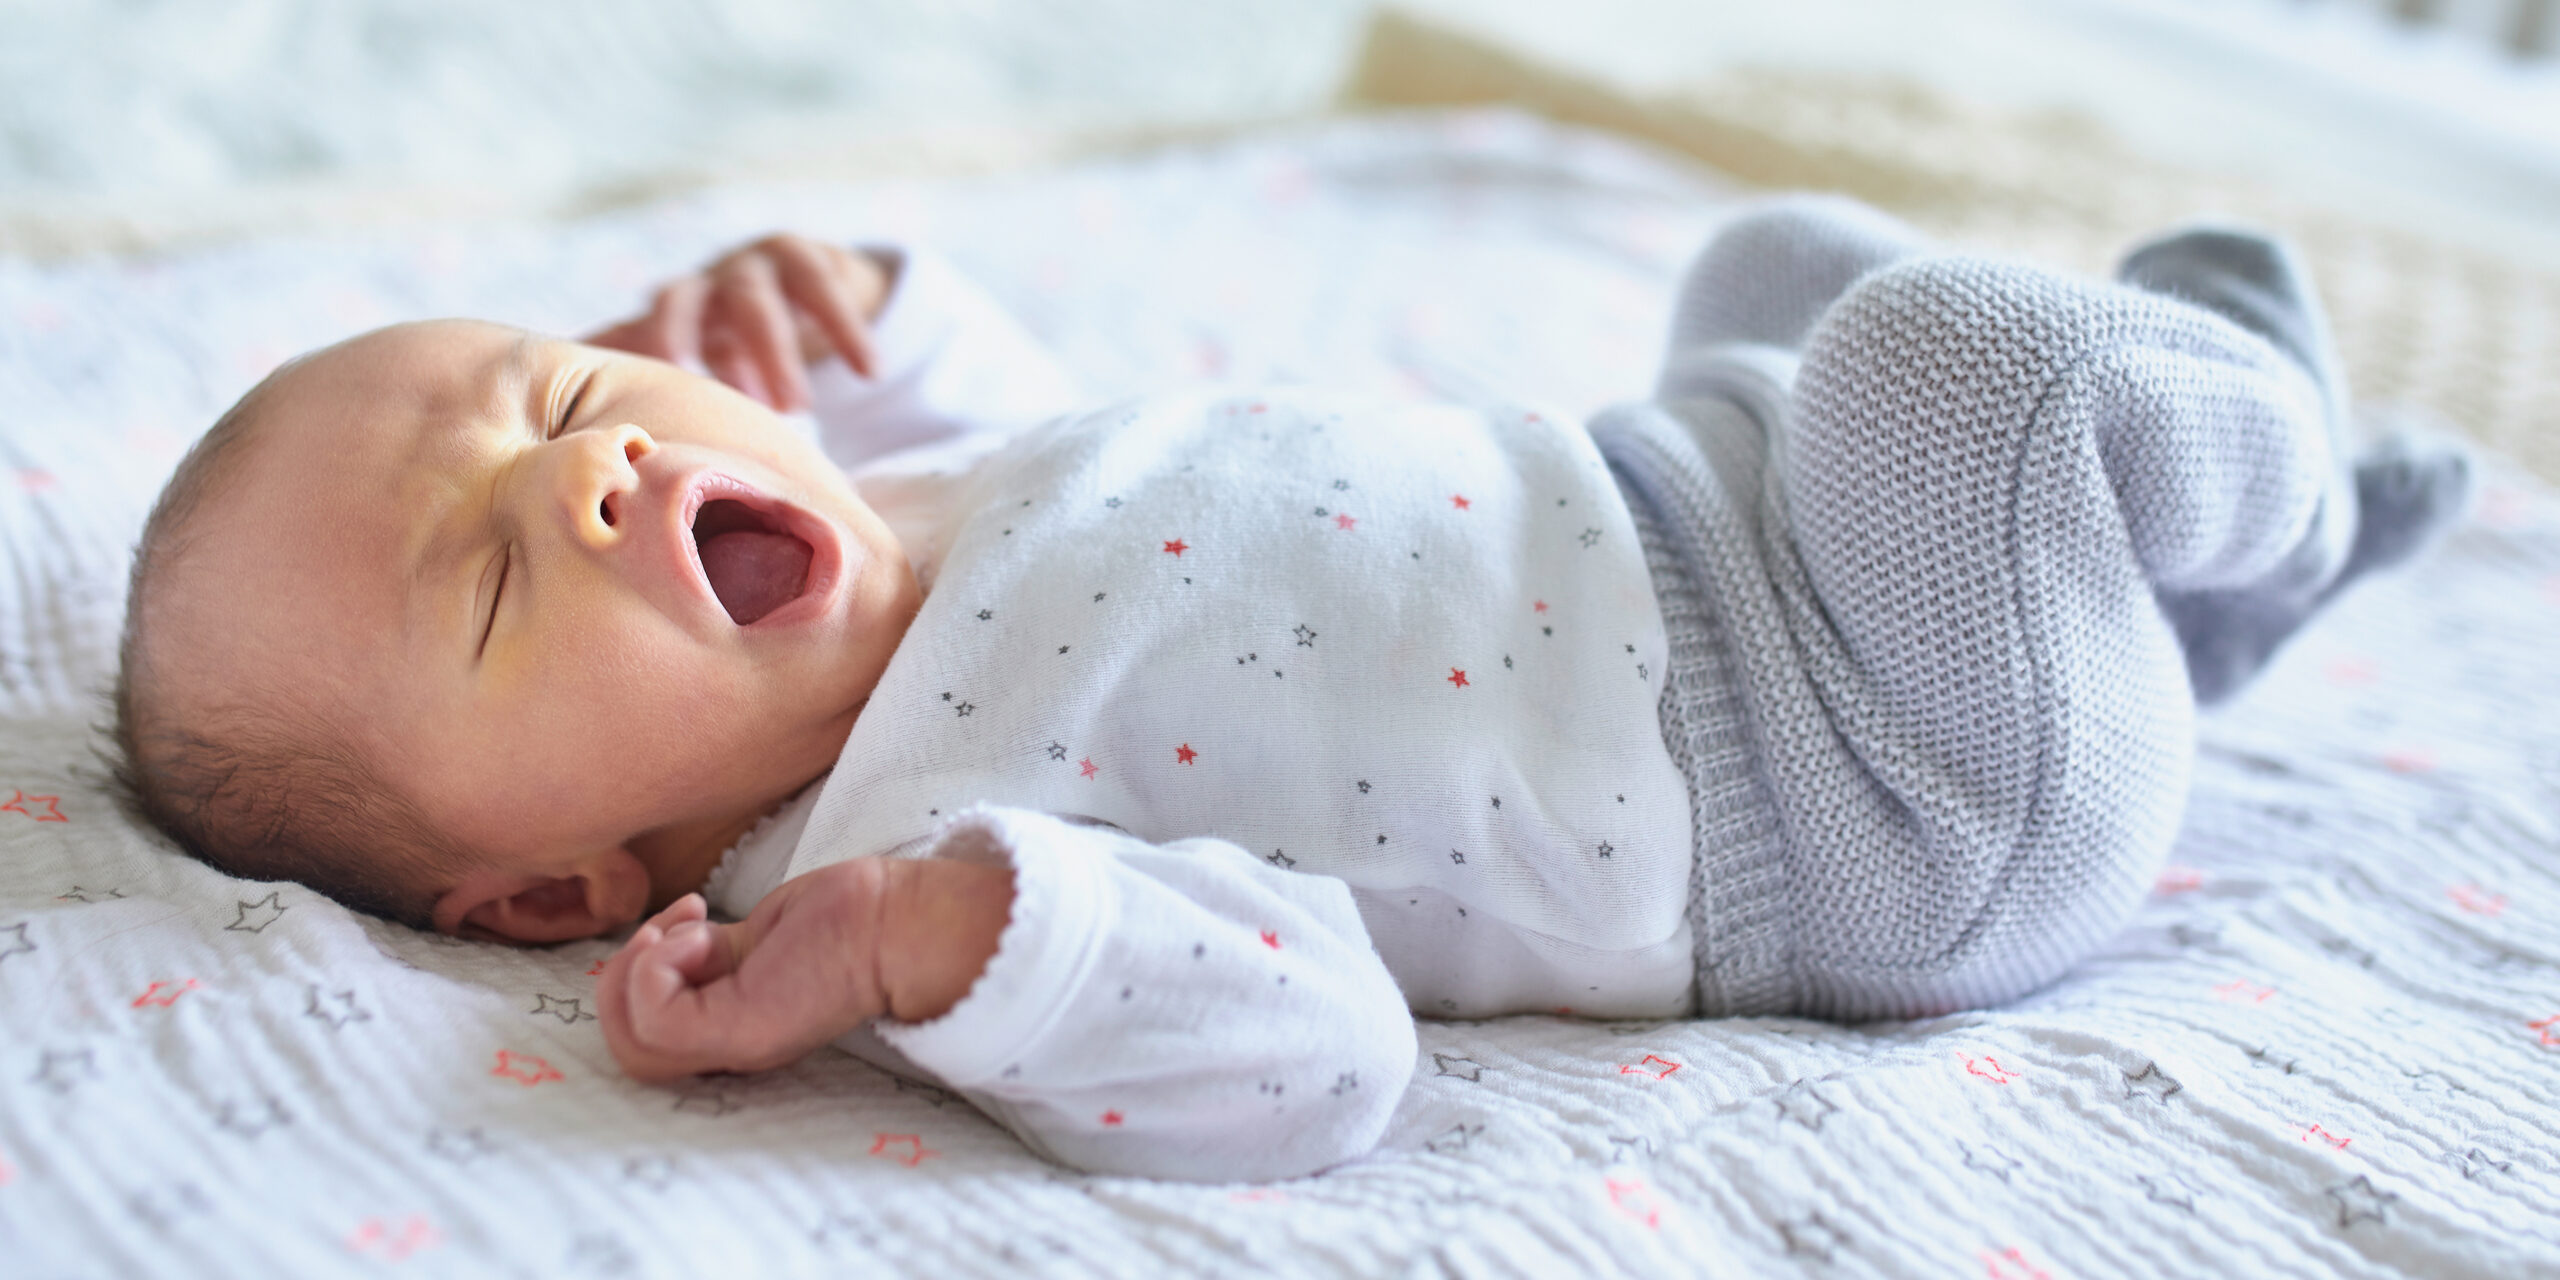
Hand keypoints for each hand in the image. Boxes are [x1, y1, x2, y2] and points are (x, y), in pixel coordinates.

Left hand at [584, 233, 892, 412]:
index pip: (634, 329)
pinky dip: (848, 331)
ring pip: (758, 300)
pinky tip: (868, 371)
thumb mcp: (696, 357)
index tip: (631, 407)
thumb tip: (557, 420)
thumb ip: (641, 375)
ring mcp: (757, 263)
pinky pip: (828, 290)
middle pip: (684, 304)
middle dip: (690, 349)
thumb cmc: (737, 336)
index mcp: (671, 311)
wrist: (809, 284)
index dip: (629, 359)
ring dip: (775, 353)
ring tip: (795, 410)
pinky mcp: (814, 258)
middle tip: (702, 405)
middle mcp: (705, 281)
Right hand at [594, 863, 891, 1082]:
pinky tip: (702, 935)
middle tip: (671, 929)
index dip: (635, 980)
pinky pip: (653, 1016)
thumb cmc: (836, 922)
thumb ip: (703, 960)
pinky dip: (657, 965)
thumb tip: (662, 946)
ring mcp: (732, 1048)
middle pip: (625, 1054)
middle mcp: (727, 1053)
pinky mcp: (739, 1032)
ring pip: (628, 1045)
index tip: (679, 924)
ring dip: (638, 971)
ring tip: (690, 933)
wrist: (892, 920)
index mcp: (727, 1034)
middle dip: (621, 978)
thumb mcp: (746, 945)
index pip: (642, 1044)